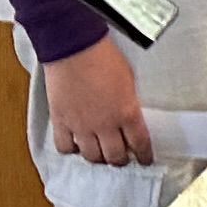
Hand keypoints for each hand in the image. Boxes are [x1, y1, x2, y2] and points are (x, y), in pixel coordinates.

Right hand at [43, 24, 155, 168]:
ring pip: (91, 157)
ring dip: (98, 157)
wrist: (74, 46)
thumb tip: (128, 117)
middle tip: (120, 155)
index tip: (145, 160)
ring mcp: (81, 126)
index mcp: (127, 113)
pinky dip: (71, 149)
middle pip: (115, 157)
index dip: (144, 156)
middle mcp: (105, 125)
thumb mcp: (128, 80)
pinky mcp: (61, 122)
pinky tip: (75, 143)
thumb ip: (129, 104)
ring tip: (99, 152)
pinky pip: (65, 147)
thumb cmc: (104, 56)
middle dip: (120, 159)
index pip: (140, 144)